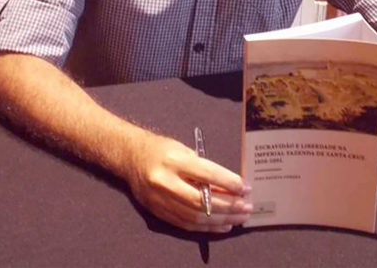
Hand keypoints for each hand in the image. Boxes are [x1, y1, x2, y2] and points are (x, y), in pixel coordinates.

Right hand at [124, 131, 252, 232]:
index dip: (228, 183)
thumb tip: (229, 187)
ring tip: (240, 218)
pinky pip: (186, 224)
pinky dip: (207, 227)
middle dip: (229, 206)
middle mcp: (165, 182)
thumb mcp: (184, 150)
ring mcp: (159, 200)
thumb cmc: (162, 149)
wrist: (130, 157)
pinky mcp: (157, 212)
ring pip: (195, 216)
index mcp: (174, 161)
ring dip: (221, 220)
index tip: (245, 187)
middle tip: (246, 207)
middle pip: (202, 201)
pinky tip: (223, 226)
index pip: (207, 174)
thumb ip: (203, 168)